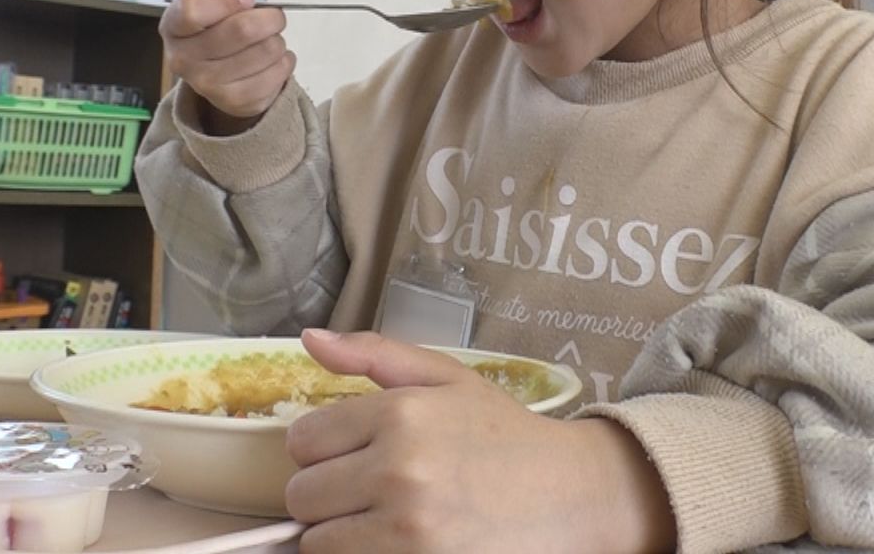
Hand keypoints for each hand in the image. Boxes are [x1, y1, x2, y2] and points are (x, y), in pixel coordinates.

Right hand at [158, 0, 293, 132]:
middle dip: (269, 17)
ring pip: (267, 49)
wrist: (218, 78)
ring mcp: (209, 86)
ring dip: (277, 40)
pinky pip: (279, 72)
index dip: (227, 0)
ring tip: (268, 41)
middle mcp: (184, 60)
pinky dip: (285, 61)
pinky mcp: (237, 103)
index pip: (193, 11)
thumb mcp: (212, 4)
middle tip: (273, 18)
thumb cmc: (216, 31)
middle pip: (242, 29)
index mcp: (173, 28)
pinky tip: (273, 60)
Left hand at [284, 329, 672, 553]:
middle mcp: (398, 470)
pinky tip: (399, 543)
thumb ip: (374, 354)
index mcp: (399, 413)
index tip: (353, 454)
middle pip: (301, 496)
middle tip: (369, 491)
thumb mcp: (448, 378)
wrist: (572, 497)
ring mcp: (408, 530)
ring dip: (341, 534)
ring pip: (317, 543)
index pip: (301, 440)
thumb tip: (309, 339)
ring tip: (384, 520)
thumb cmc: (506, 437)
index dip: (323, 449)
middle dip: (327, 495)